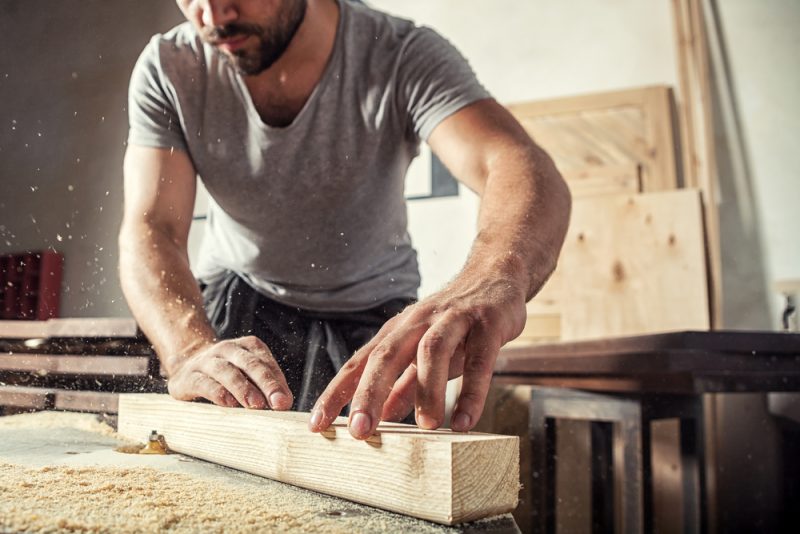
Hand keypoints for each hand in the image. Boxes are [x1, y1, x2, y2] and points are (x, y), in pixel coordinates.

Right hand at [167, 335, 293, 409]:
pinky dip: (218, 393)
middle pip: (250, 364)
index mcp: (247, 346)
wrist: (186, 366)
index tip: (285, 401)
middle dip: (267, 384)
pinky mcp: (188, 377)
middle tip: (278, 403)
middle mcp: (227, 349)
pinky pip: (204, 384)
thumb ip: (266, 386)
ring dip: (244, 389)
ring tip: (256, 405)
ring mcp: (206, 361)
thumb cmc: (227, 375)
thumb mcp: (247, 374)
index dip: (277, 382)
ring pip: (227, 372)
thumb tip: (284, 404)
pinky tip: (229, 404)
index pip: (266, 362)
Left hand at [308, 273, 526, 437]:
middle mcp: (418, 322)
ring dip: (426, 390)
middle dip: (369, 393)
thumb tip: (383, 416)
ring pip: (432, 352)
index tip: (317, 424)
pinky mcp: (487, 324)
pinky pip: (479, 360)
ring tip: (426, 426)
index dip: (337, 393)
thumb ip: (404, 384)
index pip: (359, 362)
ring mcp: (453, 320)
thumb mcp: (423, 352)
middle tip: (359, 431)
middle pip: (387, 355)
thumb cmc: (454, 321)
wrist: (496, 276)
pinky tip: (465, 420)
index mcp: (397, 330)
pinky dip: (472, 391)